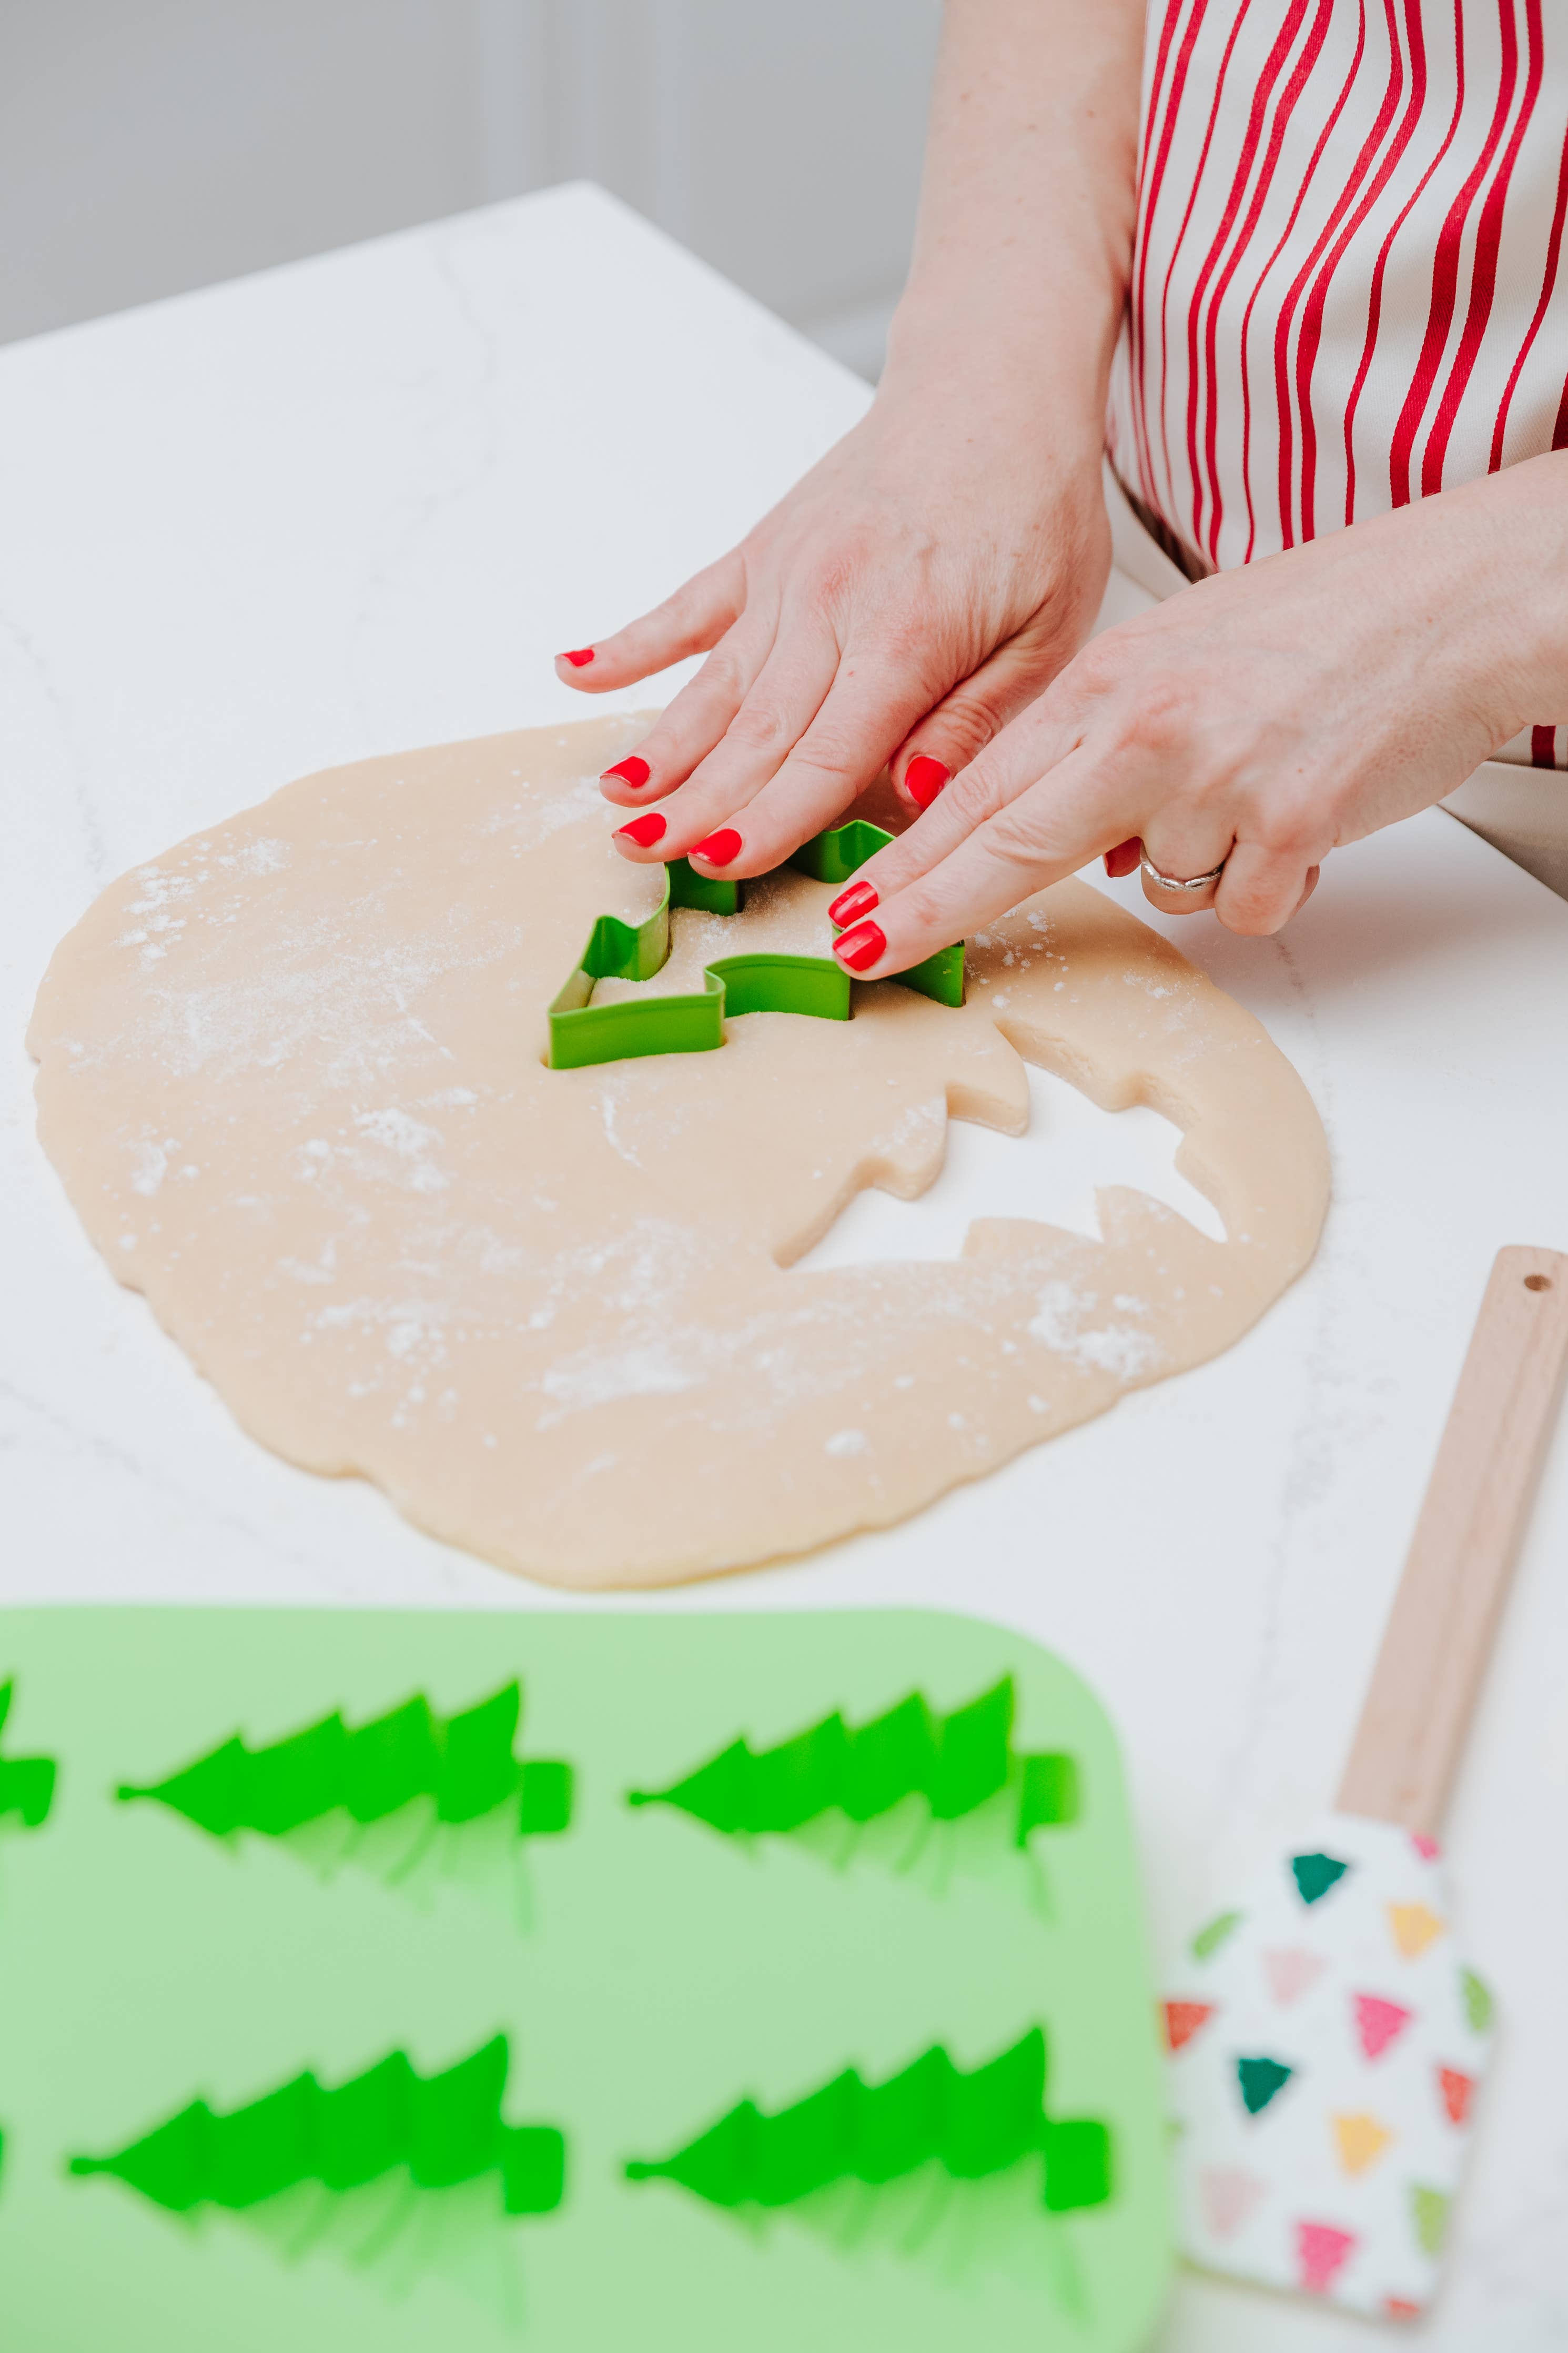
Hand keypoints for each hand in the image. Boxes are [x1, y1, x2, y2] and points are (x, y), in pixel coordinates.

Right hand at [554, 384, 1111, 877]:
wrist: (994, 385)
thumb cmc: (1034, 513)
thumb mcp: (1047, 631)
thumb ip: (975, 720)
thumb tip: (911, 796)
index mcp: (908, 633)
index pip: (827, 753)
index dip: (771, 818)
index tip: (719, 863)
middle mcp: (831, 602)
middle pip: (756, 728)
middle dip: (696, 800)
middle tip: (641, 856)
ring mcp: (786, 573)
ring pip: (714, 680)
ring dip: (661, 744)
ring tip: (613, 797)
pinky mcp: (764, 547)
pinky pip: (689, 605)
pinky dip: (630, 641)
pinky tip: (575, 674)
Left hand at [824, 462, 1567, 968]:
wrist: (1450, 602)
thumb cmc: (1317, 628)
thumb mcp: (1174, 662)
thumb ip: (1100, 743)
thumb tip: (1069, 841)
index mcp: (1108, 685)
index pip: (977, 792)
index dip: (906, 865)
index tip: (850, 914)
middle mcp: (1144, 730)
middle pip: (1006, 846)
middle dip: (927, 909)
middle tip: (860, 954)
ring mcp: (1213, 780)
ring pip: (1151, 882)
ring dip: (1190, 862)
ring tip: (1251, 788)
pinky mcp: (1287, 826)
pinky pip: (1241, 901)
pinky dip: (1268, 878)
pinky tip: (1303, 813)